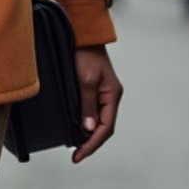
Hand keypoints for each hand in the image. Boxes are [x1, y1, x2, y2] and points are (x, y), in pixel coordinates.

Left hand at [71, 45, 122, 164]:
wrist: (82, 32)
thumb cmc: (84, 53)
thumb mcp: (85, 80)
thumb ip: (87, 104)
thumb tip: (89, 129)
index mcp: (113, 95)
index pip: (106, 128)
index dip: (92, 144)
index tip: (78, 156)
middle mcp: (111, 95)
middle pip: (104, 127)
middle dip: (91, 143)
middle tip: (76, 155)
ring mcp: (104, 92)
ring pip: (98, 120)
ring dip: (88, 134)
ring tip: (75, 146)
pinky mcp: (95, 88)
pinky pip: (93, 110)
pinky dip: (86, 122)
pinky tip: (77, 128)